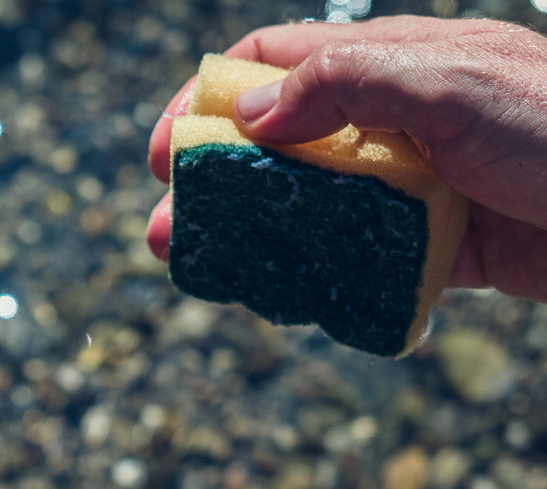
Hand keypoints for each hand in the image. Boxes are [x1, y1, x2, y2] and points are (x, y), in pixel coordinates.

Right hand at [146, 16, 546, 301]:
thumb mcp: (448, 84)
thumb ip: (345, 84)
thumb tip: (251, 113)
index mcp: (392, 62)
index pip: (272, 66)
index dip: (206, 103)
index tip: (165, 155)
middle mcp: (395, 118)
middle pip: (277, 146)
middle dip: (215, 188)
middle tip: (168, 234)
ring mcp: (417, 183)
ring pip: (311, 210)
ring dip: (256, 240)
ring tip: (217, 276)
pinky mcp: (443, 244)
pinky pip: (362, 261)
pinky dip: (320, 280)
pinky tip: (293, 300)